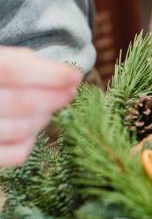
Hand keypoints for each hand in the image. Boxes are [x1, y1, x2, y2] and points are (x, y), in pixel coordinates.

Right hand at [0, 47, 81, 166]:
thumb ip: (25, 64)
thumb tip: (68, 76)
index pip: (10, 70)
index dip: (48, 74)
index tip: (75, 75)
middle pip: (19, 103)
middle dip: (53, 98)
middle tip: (69, 92)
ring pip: (20, 130)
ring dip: (43, 118)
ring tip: (49, 108)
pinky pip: (15, 155)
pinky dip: (31, 140)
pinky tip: (32, 128)